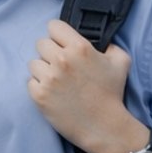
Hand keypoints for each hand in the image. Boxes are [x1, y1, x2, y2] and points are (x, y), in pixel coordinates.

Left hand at [27, 19, 135, 152]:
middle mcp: (62, 59)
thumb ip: (109, 45)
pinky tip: (53, 93)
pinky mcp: (39, 94)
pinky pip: (30, 81)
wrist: (104, 126)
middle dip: (50, 53)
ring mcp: (49, 78)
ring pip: (33, 63)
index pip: (53, 26)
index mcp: (80, 47)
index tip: (62, 44)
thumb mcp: (120, 62)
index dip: (58, 35)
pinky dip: (39, 87)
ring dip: (43, 70)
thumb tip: (100, 41)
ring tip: (58, 81)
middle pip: (41, 43)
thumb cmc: (112, 94)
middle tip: (61, 66)